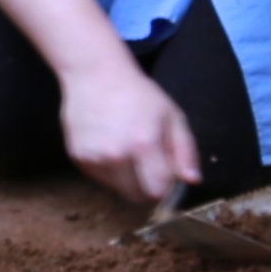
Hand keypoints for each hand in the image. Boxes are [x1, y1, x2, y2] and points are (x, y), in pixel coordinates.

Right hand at [59, 54, 201, 211]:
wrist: (95, 74)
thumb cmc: (138, 94)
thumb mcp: (172, 115)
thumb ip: (186, 151)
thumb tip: (192, 181)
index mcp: (144, 145)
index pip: (157, 192)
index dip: (165, 185)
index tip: (164, 171)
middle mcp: (116, 155)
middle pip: (137, 196)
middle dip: (146, 185)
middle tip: (147, 162)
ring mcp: (94, 158)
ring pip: (118, 188)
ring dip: (127, 177)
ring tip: (126, 148)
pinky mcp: (78, 158)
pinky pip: (101, 178)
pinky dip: (109, 169)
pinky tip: (109, 144)